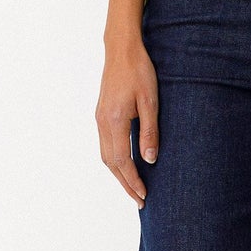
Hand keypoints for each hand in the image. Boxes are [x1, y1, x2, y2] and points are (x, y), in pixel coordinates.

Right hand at [97, 34, 158, 208]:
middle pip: (111, 163)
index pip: (122, 161)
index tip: (144, 195)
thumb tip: (149, 160)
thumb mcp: (150, 102)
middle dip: (125, 184)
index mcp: (114, 121)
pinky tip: (126, 164)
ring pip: (106, 156)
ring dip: (119, 174)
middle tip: (139, 200)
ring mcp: (100, 118)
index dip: (133, 181)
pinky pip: (106, 145)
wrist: (121, 50)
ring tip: (133, 187)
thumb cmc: (139, 71)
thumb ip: (149, 131)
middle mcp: (102, 123)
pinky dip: (115, 160)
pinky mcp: (102, 114)